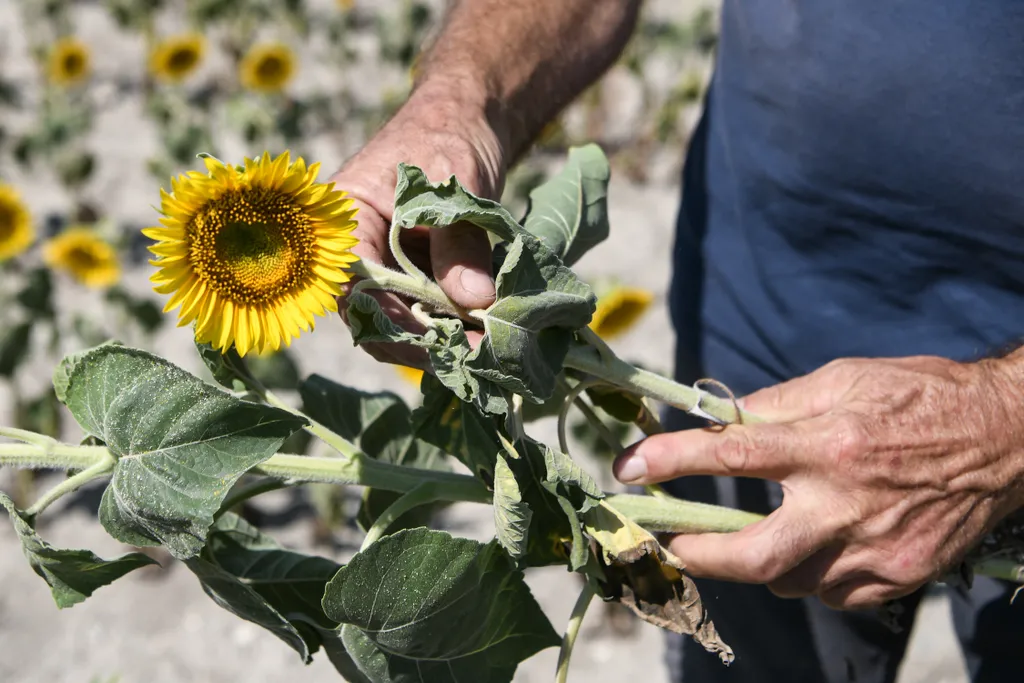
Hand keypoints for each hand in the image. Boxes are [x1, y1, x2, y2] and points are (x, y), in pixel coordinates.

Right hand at [329, 79, 506, 366]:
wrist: (465, 122)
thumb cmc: (449, 140)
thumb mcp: (456, 190)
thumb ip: (460, 246)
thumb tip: (474, 302)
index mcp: (342, 224)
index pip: (353, 288)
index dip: (394, 321)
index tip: (442, 340)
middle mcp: (352, 254)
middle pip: (371, 318)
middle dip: (420, 342)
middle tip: (474, 353)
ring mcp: (381, 270)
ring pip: (397, 324)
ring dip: (438, 341)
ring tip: (485, 348)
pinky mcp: (408, 279)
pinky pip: (420, 315)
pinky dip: (449, 328)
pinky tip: (481, 335)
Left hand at [613, 355, 1023, 608]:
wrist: (1005, 440)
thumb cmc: (917, 397)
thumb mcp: (843, 378)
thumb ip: (776, 406)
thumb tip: (719, 424)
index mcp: (830, 442)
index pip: (732, 454)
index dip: (671, 460)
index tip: (627, 467)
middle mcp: (849, 504)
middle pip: (751, 556)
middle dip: (696, 554)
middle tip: (669, 539)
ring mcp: (875, 551)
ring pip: (786, 580)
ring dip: (758, 559)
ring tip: (764, 528)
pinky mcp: (897, 577)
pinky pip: (827, 592)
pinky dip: (805, 570)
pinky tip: (816, 541)